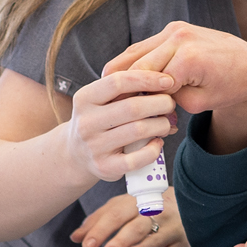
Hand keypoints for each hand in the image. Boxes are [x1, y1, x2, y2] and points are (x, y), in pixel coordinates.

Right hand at [65, 67, 179, 186]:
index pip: (119, 82)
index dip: (147, 79)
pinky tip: (157, 142)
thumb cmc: (98, 120)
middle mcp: (86, 122)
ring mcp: (95, 147)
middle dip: (160, 103)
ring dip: (161, 125)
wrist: (76, 154)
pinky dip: (154, 150)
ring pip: (139, 131)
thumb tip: (164, 83)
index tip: (168, 80)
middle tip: (170, 104)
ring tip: (166, 123)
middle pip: (133, 108)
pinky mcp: (105, 167)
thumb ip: (125, 89)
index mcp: (84, 98)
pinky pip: (138, 159)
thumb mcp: (100, 100)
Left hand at [73, 193, 195, 246]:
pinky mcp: (183, 243)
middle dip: (120, 240)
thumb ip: (100, 220)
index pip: (116, 214)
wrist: (191, 204)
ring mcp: (170, 228)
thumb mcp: (124, 208)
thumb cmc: (151, 207)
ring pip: (156, 238)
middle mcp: (155, 212)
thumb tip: (76, 236)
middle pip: (136, 226)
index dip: (101, 229)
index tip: (87, 243)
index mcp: (137, 202)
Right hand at [110, 23, 246, 151]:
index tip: (129, 116)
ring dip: (124, 74)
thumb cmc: (227, 89)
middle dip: (126, 88)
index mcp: (188, 58)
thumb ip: (167, 101)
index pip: (146, 82)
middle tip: (117, 108)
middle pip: (135, 65)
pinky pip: (144, 46)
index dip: (136, 100)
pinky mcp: (172, 28)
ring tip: (117, 96)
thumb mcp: (197, 104)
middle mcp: (179, 37)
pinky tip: (127, 81)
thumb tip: (140, 99)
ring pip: (134, 53)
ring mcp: (174, 29)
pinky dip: (134, 63)